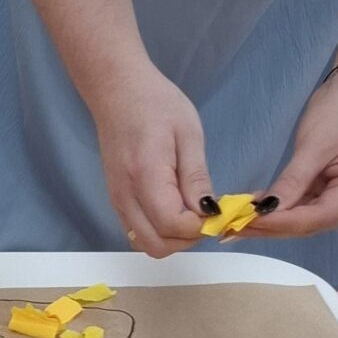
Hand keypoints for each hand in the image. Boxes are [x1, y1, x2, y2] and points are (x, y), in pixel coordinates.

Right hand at [90, 63, 210, 255]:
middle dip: (188, 239)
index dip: (200, 226)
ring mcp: (117, 202)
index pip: (172, 224)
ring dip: (174, 239)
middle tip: (208, 215)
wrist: (118, 92)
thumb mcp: (188, 134)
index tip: (219, 209)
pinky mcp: (117, 202)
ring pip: (146, 244)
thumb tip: (209, 213)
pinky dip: (161, 232)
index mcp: (145, 176)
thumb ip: (196, 177)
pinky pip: (139, 232)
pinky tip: (177, 211)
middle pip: (157, 245)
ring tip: (193, 214)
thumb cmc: (156, 104)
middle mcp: (125, 196)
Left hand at [257, 63, 337, 236]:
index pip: (316, 219)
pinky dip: (284, 206)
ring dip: (275, 219)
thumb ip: (292, 182)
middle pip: (311, 223)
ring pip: (307, 217)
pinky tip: (258, 206)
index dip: (279, 223)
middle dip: (272, 226)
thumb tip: (265, 211)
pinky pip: (309, 204)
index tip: (245, 223)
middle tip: (233, 227)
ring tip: (240, 219)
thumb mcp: (315, 145)